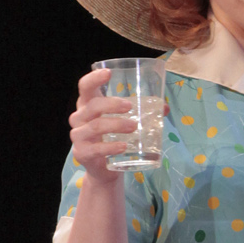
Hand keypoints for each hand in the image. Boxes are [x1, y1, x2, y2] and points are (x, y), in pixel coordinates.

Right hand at [68, 67, 163, 186]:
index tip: (108, 73)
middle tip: (130, 106)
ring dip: (116, 125)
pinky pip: (96, 149)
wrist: (103, 169)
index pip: (85, 87)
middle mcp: (79, 118)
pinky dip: (111, 147)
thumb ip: (141, 112)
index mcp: (88, 105)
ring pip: (96, 126)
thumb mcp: (123, 121)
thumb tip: (164, 107)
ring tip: (134, 127)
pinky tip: (124, 146)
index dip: (94, 78)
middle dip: (112, 104)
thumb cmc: (111, 138)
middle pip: (93, 105)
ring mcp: (78, 136)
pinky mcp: (82, 153)